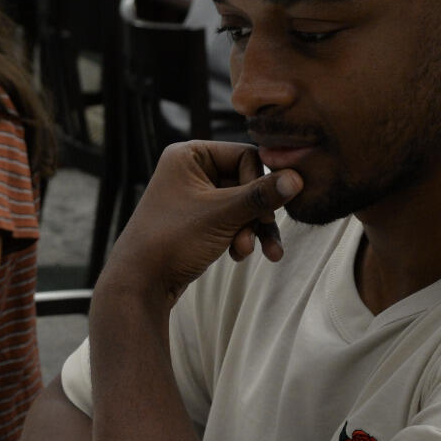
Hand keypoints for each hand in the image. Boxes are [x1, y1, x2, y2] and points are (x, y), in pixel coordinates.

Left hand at [100, 142, 301, 311]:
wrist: (140, 285)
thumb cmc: (173, 242)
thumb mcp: (223, 215)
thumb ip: (261, 196)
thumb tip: (299, 178)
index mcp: (188, 155)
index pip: (246, 155)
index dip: (259, 185)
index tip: (263, 214)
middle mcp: (189, 169)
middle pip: (246, 182)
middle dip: (255, 214)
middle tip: (260, 237)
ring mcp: (193, 196)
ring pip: (241, 204)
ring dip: (251, 229)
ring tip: (251, 252)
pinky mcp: (196, 220)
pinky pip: (230, 220)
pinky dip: (239, 236)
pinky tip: (238, 257)